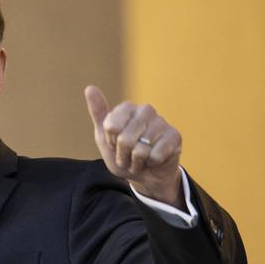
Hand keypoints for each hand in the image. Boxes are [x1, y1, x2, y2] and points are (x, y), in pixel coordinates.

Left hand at [84, 85, 184, 208]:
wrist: (144, 174)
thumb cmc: (122, 154)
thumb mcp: (104, 136)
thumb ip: (98, 113)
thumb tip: (90, 88)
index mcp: (127, 108)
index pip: (111, 127)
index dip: (111, 142)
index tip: (115, 144)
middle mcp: (146, 110)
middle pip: (124, 139)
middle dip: (122, 155)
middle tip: (128, 155)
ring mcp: (162, 122)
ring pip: (140, 150)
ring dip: (136, 161)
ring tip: (140, 159)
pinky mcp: (175, 136)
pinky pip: (155, 155)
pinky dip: (151, 163)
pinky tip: (154, 160)